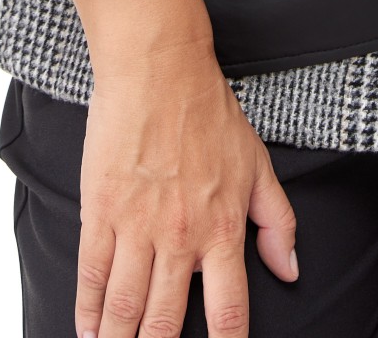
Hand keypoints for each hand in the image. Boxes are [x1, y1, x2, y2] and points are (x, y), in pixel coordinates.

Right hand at [76, 37, 298, 337]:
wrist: (160, 66)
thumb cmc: (209, 111)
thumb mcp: (257, 164)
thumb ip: (276, 222)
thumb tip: (290, 270)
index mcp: (223, 227)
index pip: (230, 310)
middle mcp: (181, 234)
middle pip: (165, 321)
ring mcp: (137, 224)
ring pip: (125, 306)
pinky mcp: (101, 209)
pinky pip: (92, 273)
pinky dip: (87, 310)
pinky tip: (87, 330)